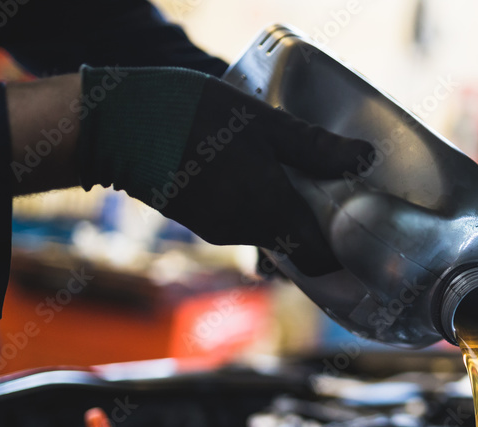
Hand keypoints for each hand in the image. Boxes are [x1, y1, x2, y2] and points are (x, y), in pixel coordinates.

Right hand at [76, 66, 372, 275]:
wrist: (113, 126)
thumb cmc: (189, 116)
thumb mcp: (261, 121)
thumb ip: (314, 146)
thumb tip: (364, 158)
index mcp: (269, 211)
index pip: (320, 260)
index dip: (342, 251)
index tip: (357, 228)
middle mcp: (245, 231)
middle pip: (298, 246)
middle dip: (317, 224)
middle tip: (333, 189)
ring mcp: (219, 230)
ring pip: (271, 232)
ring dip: (286, 209)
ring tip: (293, 171)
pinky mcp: (201, 220)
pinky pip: (244, 222)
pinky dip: (258, 204)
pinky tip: (255, 170)